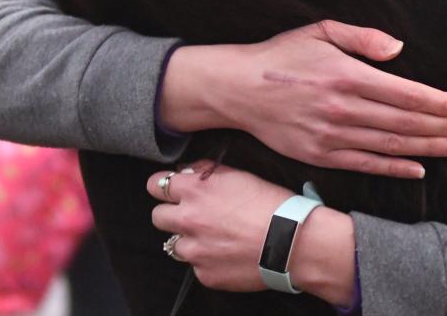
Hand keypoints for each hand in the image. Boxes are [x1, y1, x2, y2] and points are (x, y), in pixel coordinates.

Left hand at [148, 161, 355, 304]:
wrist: (291, 241)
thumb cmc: (271, 203)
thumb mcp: (239, 175)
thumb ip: (208, 173)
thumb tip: (188, 172)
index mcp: (195, 190)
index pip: (155, 184)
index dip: (165, 187)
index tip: (173, 190)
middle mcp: (188, 219)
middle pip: (158, 217)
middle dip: (172, 214)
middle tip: (193, 215)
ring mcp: (194, 250)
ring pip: (175, 245)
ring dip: (190, 240)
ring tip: (215, 237)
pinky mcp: (204, 274)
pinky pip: (197, 266)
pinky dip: (208, 260)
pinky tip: (228, 253)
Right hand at [160, 20, 446, 178]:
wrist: (238, 89)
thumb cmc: (282, 55)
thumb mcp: (320, 31)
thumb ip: (363, 37)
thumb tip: (398, 49)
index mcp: (346, 75)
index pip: (406, 93)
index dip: (440, 103)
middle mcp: (341, 108)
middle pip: (404, 121)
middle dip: (443, 127)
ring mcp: (330, 135)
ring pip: (390, 144)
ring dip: (428, 148)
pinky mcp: (319, 154)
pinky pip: (365, 163)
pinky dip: (395, 167)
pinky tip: (419, 167)